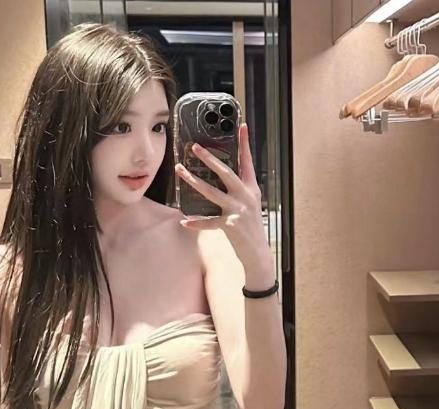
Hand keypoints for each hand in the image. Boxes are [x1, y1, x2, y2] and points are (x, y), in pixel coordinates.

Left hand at [175, 122, 269, 265]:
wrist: (258, 253)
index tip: (242, 125)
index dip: (245, 143)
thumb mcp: (250, 206)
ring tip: (180, 171)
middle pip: (226, 173)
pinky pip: (209, 222)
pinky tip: (184, 221)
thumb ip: (240, 191)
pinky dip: (196, 223)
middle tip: (195, 147)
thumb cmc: (251, 228)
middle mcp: (246, 197)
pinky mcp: (230, 226)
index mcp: (252, 189)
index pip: (247, 162)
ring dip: (194, 181)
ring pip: (212, 192)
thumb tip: (225, 177)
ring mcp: (238, 211)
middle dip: (209, 159)